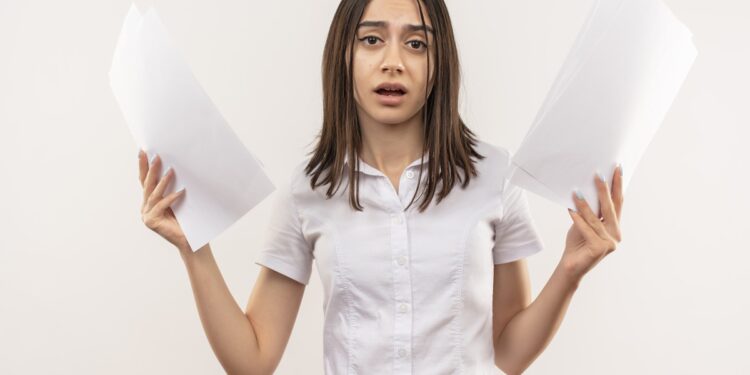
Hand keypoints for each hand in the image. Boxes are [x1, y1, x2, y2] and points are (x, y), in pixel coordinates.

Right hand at [138, 149, 190, 254]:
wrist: (190, 241)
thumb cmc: (186, 220)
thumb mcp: (178, 200)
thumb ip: (172, 187)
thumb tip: (174, 167)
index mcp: (150, 201)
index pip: (145, 180)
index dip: (143, 166)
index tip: (143, 151)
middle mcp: (145, 207)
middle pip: (147, 185)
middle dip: (150, 169)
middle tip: (156, 156)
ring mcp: (147, 215)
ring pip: (153, 194)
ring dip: (162, 181)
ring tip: (171, 170)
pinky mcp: (152, 222)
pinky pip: (161, 205)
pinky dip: (171, 197)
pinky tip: (181, 191)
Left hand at [560, 165, 623, 283]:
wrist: (570, 266)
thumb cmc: (577, 243)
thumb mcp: (585, 223)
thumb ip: (590, 211)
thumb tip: (586, 188)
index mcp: (615, 227)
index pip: (617, 203)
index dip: (618, 186)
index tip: (617, 169)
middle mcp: (615, 235)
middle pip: (610, 208)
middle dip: (604, 190)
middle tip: (598, 174)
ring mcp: (609, 243)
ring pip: (595, 219)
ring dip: (585, 204)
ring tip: (577, 191)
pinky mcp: (599, 248)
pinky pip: (586, 229)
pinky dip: (577, 219)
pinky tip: (570, 209)